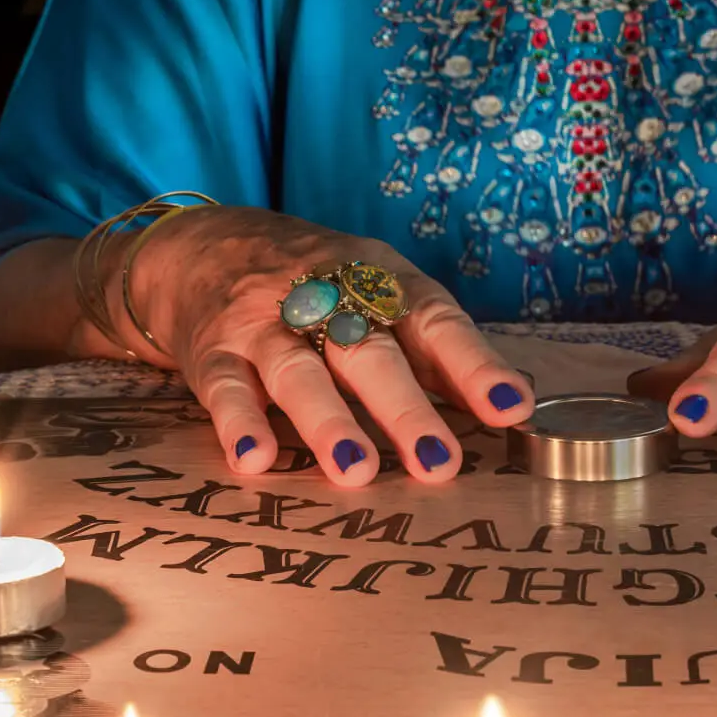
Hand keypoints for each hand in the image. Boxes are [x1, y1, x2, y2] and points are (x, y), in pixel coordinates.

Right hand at [126, 207, 533, 485]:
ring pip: (297, 372)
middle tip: (438, 462)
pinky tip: (255, 458)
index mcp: (378, 283)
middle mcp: (323, 299)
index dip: (472, 364)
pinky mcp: (212, 352)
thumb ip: (434, 351)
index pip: (432, 321)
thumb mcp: (379, 295)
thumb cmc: (317, 284)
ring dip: (328, 422)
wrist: (207, 244)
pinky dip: (239, 423)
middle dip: (404, 407)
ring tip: (356, 471)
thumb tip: (509, 403)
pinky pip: (224, 388)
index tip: (508, 406)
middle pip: (367, 352)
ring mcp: (263, 325)